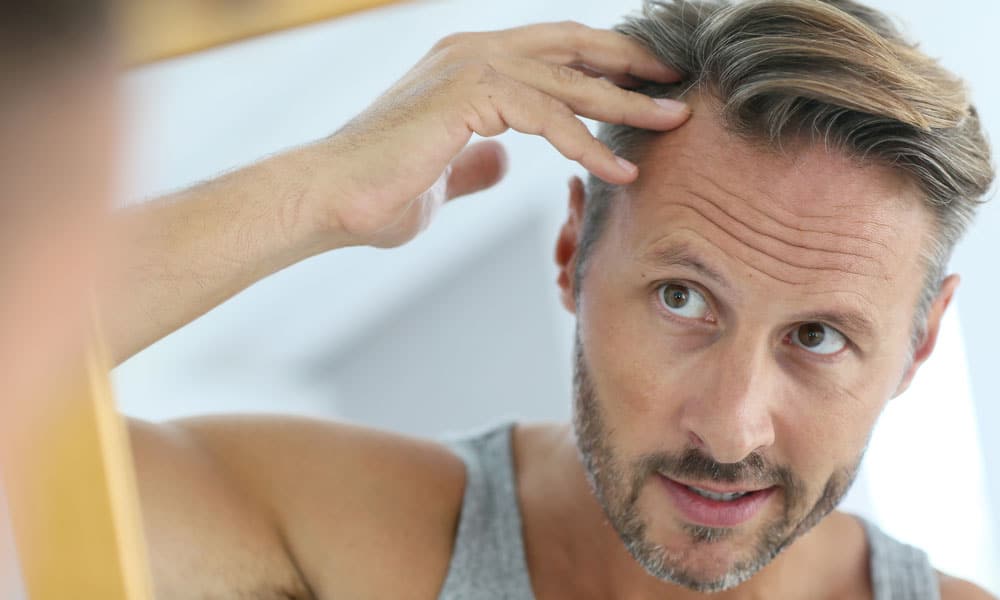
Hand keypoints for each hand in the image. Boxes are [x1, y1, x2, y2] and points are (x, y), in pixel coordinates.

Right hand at [311, 21, 688, 248]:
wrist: (328, 200)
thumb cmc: (379, 192)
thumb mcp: (446, 175)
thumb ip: (477, 160)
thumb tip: (502, 161)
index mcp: (468, 63)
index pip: (551, 52)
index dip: (602, 64)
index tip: (645, 85)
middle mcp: (472, 51)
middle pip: (571, 47)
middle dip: (630, 65)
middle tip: (676, 85)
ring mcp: (469, 67)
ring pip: (568, 81)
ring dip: (625, 104)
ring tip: (672, 125)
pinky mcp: (468, 95)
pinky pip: (547, 117)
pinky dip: (588, 144)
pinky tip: (620, 169)